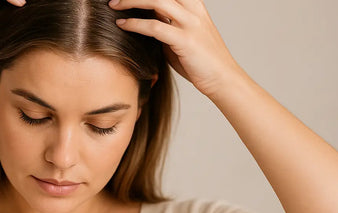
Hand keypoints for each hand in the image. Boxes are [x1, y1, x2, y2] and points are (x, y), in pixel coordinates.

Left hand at [109, 0, 245, 96]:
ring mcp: (191, 24)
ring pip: (157, 2)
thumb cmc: (201, 62)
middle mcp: (194, 11)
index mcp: (195, 6)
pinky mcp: (186, 40)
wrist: (223, 80)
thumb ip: (166, 26)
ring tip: (114, 4)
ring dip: (132, 1)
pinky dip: (136, 24)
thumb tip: (146, 20)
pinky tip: (123, 25)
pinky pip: (155, 27)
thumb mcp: (181, 38)